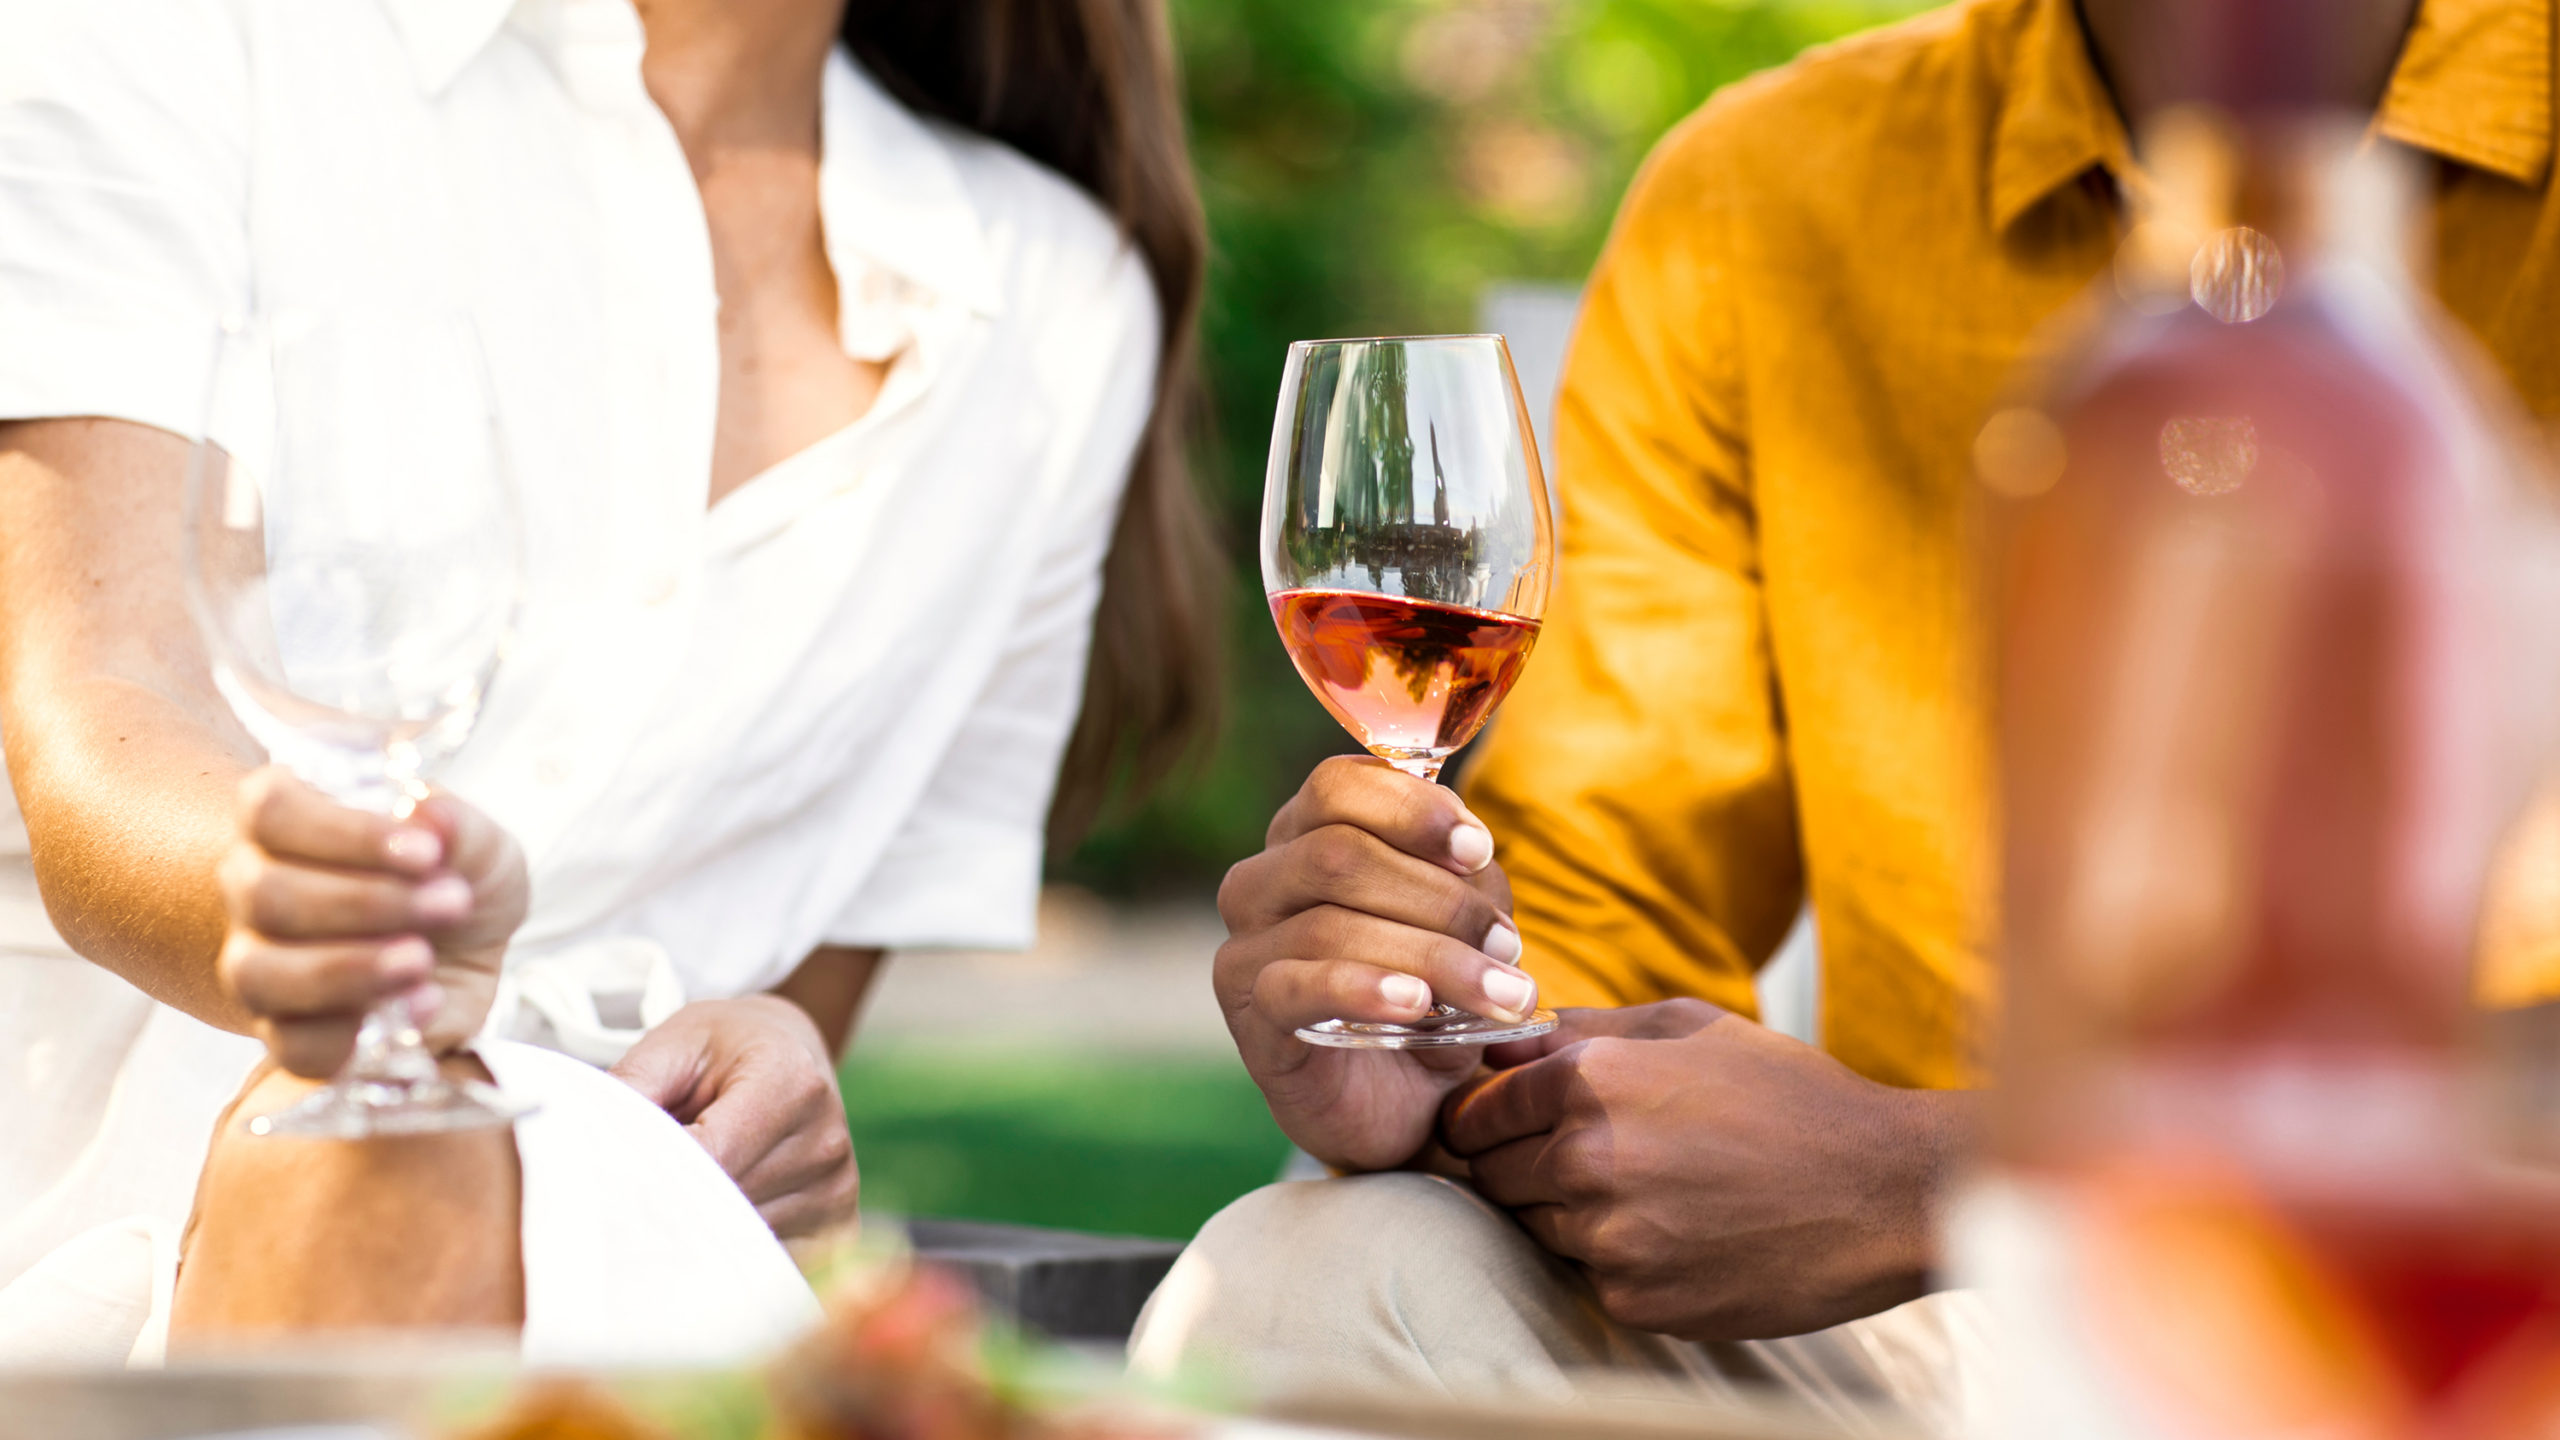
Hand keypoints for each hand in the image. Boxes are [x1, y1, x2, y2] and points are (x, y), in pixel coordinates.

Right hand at [216, 766, 527, 1075]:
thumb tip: (429, 814)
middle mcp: (256, 889)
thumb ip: (459, 827)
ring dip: (352, 968)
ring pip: (260, 973)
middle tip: (450, 903)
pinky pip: (292, 1044)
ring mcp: (261, 964)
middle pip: (265, 894)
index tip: (427, 852)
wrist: (468, 950)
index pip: (271, 811)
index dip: (344, 832)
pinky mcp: (288, 1032)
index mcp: (288, 823)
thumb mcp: (479, 845)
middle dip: (367, 903)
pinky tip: (420, 1004)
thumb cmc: (456, 878)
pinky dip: (355, 1032)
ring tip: (423, 960)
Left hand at [610, 994, 857, 1236]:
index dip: (652, 1177)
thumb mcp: (673, 1042)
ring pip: (741, 1244)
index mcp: (790, 1082)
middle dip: (670, 1209)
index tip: (608, 1188)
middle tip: (625, 1205)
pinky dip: (733, 1255)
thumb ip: (632, 1087)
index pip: (710, 1158)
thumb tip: (591, 1150)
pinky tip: (715, 1227)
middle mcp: (826, 1139)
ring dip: (700, 1234)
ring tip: (683, 1198)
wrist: (794, 1050)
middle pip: (724, 1207)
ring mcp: (838, 1189)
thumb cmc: (726, 1048)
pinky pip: (770, 1265)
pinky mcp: (841, 1226)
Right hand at [1214, 755, 1541, 1171]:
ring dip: (1433, 955)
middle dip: (1440, 897)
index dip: (1412, 808)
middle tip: (1508, 943)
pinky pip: (1296, 988)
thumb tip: (1474, 857)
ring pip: (1331, 923)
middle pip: (1340, 853)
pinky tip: (1415, 1005)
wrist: (1402, 1105)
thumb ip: (1463, 878)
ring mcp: (1244, 952)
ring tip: (1500, 992)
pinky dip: (1364, 989)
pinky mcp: (1250, 1019)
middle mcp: (1259, 884)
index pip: (1337, 785)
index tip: (1479, 849)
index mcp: (1303, 838)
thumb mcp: (1459, 926)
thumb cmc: (1428, 998)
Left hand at [1441, 1001, 1969, 1340]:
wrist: (1882, 1190)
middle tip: (1589, 1159)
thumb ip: (1586, 1028)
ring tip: (1650, 1192)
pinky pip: (1588, 1277)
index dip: (1485, 1117)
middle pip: (1490, 1174)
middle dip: (1520, 1164)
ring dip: (1569, 1214)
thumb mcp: (1690, 1026)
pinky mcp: (1636, 1298)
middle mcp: (1585, 1158)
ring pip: (1535, 1228)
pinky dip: (1617, 1260)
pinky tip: (1679, 1234)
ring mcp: (1609, 1236)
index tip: (1504, 1124)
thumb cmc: (1789, 1096)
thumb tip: (1509, 1038)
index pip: (1474, 1111)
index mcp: (1588, 1080)